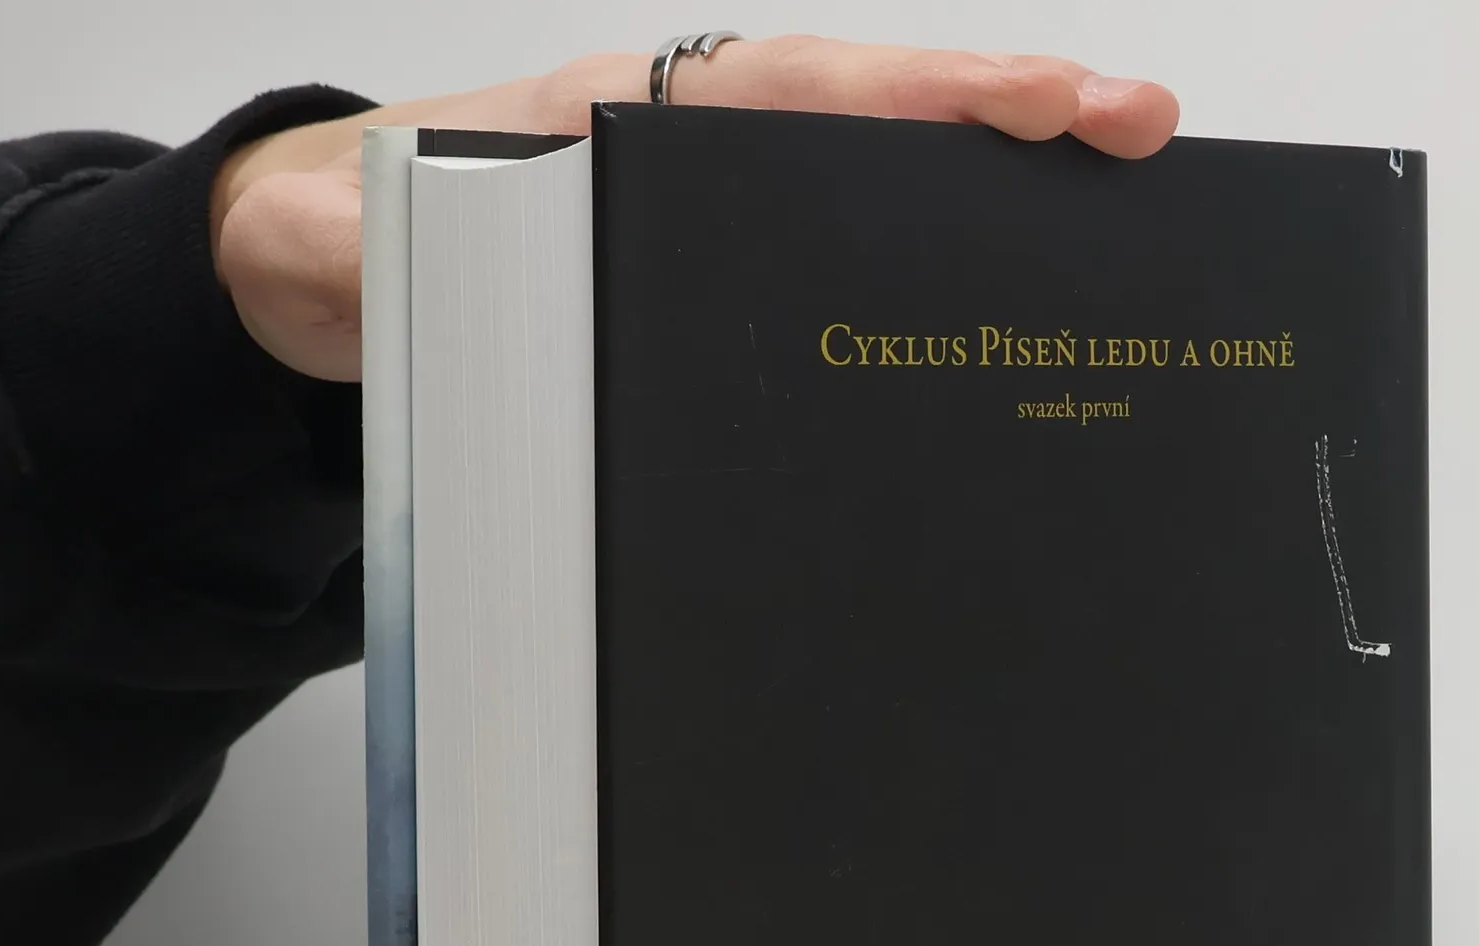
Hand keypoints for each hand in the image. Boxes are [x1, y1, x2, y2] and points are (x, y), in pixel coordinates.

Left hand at [212, 37, 1179, 381]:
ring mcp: (720, 216)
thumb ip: (378, 243)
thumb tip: (402, 248)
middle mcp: (698, 152)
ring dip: (995, 203)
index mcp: (632, 121)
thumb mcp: (352, 244)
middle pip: (880, 123)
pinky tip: (1000, 320)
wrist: (330, 275)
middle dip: (1012, 122)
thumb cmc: (360, 245)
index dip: (930, 95)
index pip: (807, 93)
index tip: (1048, 101)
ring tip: (1125, 232)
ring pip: (878, 189)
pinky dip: (931, 269)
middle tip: (1147, 136)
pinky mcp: (720, 280)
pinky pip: (846, 261)